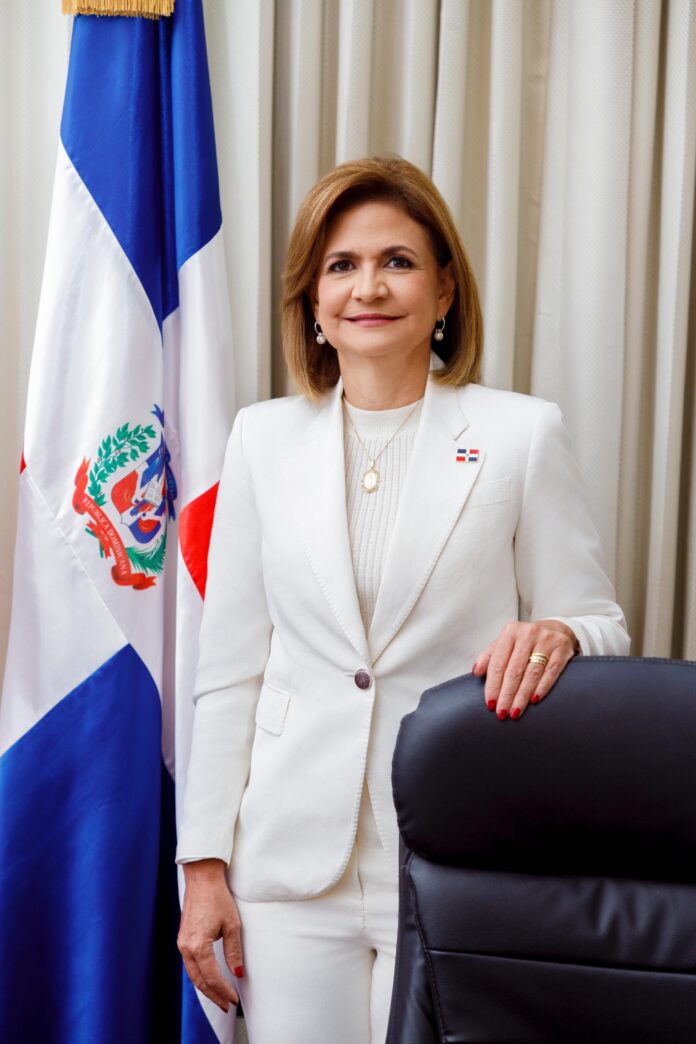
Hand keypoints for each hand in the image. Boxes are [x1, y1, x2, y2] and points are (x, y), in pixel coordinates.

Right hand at [178, 858, 243, 1012]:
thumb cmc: (218, 898)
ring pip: (193, 974)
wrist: (202, 878)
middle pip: (199, 981)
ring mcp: (182, 943)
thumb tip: (237, 974)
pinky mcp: (183, 938)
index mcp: (197, 946)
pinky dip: (199, 976)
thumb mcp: (232, 925)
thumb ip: (234, 952)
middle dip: (213, 995)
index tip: (234, 1000)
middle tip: (226, 1006)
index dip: (223, 991)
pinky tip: (208, 979)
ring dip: (205, 988)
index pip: (212, 977)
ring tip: (219, 997)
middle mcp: (185, 948)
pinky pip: (190, 964)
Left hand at [472, 619, 578, 720]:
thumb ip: (489, 657)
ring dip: (522, 695)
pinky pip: (551, 672)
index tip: (490, 703)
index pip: (498, 663)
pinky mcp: (562, 649)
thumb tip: (476, 672)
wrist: (555, 630)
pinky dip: (542, 687)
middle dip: (506, 694)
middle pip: (514, 670)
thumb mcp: (505, 644)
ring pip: (532, 673)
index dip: (493, 685)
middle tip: (502, 712)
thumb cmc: (525, 641)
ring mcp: (547, 640)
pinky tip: (534, 700)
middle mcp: (528, 633)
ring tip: (515, 711)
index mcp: (510, 632)